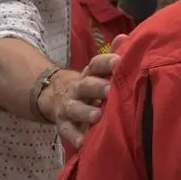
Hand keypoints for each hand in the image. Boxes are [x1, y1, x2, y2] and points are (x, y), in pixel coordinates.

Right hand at [43, 34, 128, 148]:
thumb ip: (112, 57)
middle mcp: (78, 87)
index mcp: (89, 73)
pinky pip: (67, 130)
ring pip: (75, 108)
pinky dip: (74, 137)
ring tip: (97, 116)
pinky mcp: (63, 123)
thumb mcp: (98, 71)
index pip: (96, 64)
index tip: (119, 61)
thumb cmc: (89, 84)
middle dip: (97, 87)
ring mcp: (69, 105)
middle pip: (86, 85)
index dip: (106, 62)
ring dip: (85, 111)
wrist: (56, 95)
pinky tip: (83, 143)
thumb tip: (124, 37)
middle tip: (110, 90)